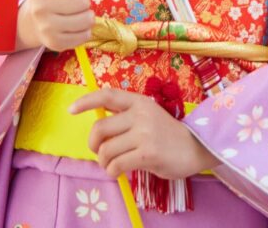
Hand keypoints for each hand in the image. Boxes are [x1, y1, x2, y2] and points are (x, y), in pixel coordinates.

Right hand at [14, 0, 93, 51]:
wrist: (34, 20)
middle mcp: (39, 7)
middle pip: (82, 1)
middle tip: (73, 2)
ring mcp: (46, 27)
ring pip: (87, 19)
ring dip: (87, 15)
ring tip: (76, 13)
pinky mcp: (54, 43)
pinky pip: (85, 35)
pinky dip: (85, 30)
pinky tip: (75, 26)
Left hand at [69, 88, 218, 179]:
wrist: (197, 148)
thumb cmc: (168, 135)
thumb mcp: (148, 116)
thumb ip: (126, 117)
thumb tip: (98, 124)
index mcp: (139, 101)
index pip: (107, 96)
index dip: (86, 102)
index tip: (71, 110)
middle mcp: (140, 114)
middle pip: (100, 128)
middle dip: (93, 145)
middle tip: (100, 153)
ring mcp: (144, 133)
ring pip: (106, 150)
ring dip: (104, 163)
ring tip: (113, 165)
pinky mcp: (147, 153)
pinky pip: (116, 165)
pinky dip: (112, 172)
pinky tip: (119, 172)